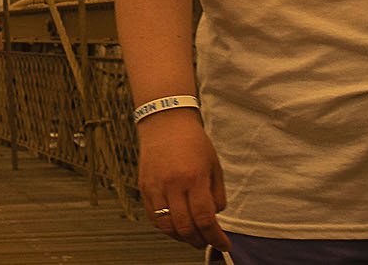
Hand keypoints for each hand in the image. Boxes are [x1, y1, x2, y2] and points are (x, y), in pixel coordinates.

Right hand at [137, 111, 229, 250]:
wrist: (165, 122)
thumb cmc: (192, 141)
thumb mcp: (214, 166)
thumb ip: (217, 195)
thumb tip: (215, 218)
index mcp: (194, 177)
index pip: (205, 218)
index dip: (215, 237)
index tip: (223, 244)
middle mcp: (173, 184)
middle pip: (185, 227)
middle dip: (199, 241)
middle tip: (207, 242)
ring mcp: (155, 186)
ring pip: (166, 226)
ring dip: (181, 237)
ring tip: (191, 236)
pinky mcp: (144, 186)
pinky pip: (153, 217)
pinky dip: (165, 227)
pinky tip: (175, 225)